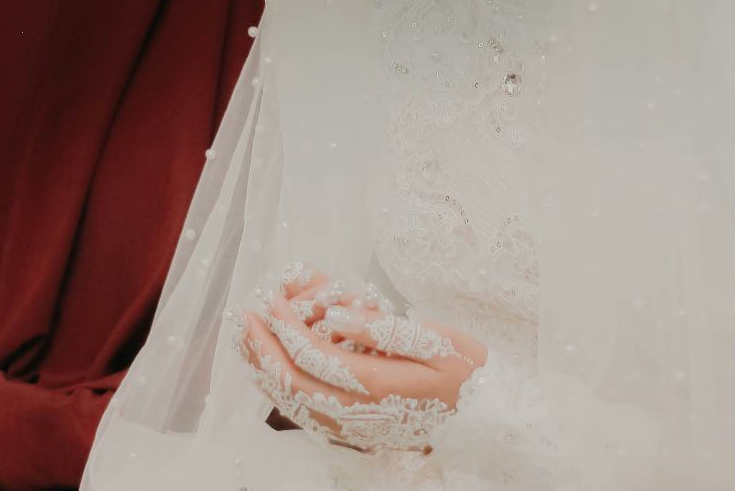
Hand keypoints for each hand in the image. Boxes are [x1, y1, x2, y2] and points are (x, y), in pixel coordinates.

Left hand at [240, 267, 486, 447]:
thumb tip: (338, 315)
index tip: (271, 300)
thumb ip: (385, 329)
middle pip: (294, 383)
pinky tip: (273, 375)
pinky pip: (309, 417)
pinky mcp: (359, 434)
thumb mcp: (437, 340)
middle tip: (244, 316)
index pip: (314, 356)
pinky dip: (283, 395)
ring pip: (295, 405)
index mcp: (379, 385)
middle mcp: (361, 414)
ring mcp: (358, 429)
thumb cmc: (469, 373)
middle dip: (264, 349)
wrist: (490, 421)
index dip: (287, 327)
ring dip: (266, 372)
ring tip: (246, 343)